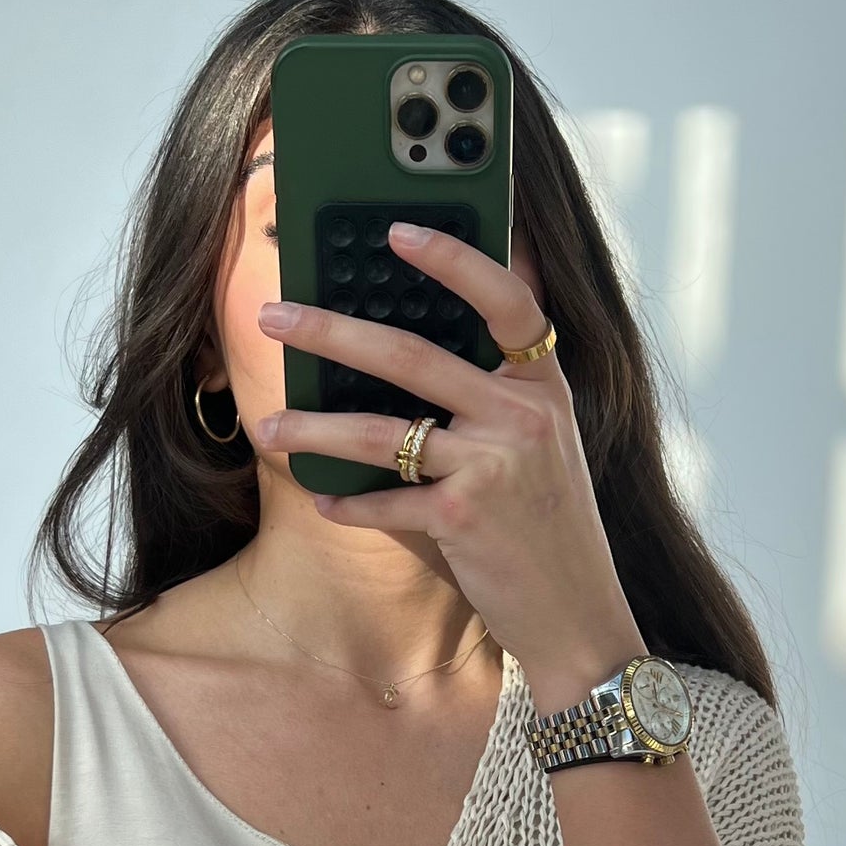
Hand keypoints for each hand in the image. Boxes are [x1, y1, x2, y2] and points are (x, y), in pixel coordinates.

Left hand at [251, 229, 646, 705]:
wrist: (579, 614)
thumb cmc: (550, 528)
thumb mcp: (544, 447)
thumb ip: (501, 394)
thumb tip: (416, 349)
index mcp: (543, 385)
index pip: (504, 299)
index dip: (453, 259)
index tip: (396, 231)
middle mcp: (523, 415)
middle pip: (412, 355)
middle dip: (331, 331)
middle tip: (274, 315)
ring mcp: (495, 466)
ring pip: (382, 432)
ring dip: (313, 428)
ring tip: (266, 427)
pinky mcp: (464, 520)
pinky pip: (386, 502)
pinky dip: (349, 505)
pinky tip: (322, 502)